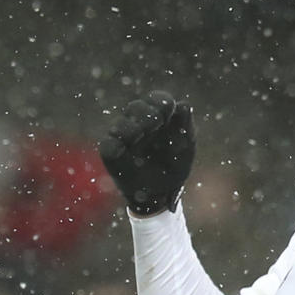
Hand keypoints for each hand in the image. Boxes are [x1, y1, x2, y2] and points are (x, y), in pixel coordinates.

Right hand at [99, 90, 194, 214]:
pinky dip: (116, 144)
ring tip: (141, 134)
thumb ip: (185, 127)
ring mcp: (124, 139)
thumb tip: (183, 105)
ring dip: (131, 126)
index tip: (168, 107)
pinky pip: (109, 145)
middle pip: (136, 107)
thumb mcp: (185, 147)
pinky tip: (124, 147)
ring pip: (121, 124)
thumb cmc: (174, 166)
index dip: (160, 101)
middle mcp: (137, 124)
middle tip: (157, 121)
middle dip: (147, 112)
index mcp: (157, 118)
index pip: (156, 100)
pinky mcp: (113, 154)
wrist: (163, 193)